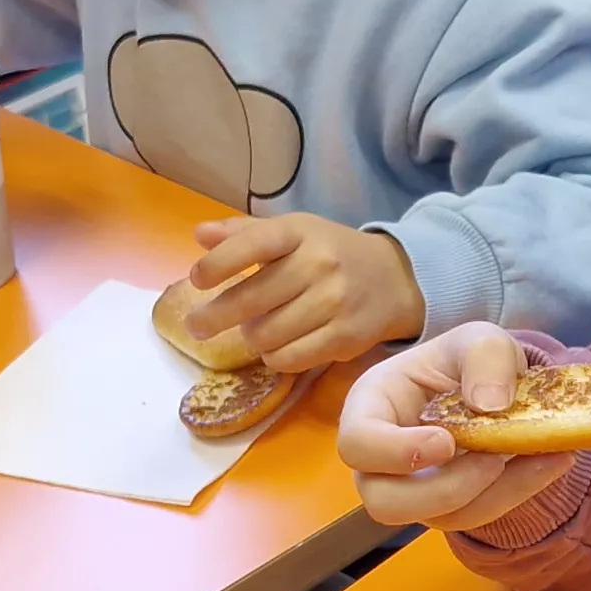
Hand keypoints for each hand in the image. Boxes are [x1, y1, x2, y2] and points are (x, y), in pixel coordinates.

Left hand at [187, 213, 425, 372]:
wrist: (394, 280)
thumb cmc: (330, 253)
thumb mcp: (293, 233)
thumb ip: (244, 234)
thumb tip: (200, 235)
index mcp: (300, 232)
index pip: (252, 245)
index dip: (218, 265)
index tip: (197, 281)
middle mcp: (319, 264)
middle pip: (249, 300)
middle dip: (213, 317)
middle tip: (197, 326)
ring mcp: (334, 302)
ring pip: (264, 335)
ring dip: (251, 337)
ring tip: (256, 329)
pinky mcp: (345, 337)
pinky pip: (288, 358)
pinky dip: (273, 357)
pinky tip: (277, 346)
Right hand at [339, 324, 577, 528]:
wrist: (494, 387)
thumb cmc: (468, 362)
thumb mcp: (481, 340)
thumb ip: (485, 357)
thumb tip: (490, 405)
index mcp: (371, 408)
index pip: (357, 444)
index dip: (394, 452)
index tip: (445, 442)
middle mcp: (382, 459)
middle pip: (384, 502)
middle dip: (444, 491)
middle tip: (494, 460)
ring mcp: (413, 489)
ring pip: (438, 517)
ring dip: (493, 494)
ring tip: (542, 454)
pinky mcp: (450, 506)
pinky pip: (477, 516)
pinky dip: (518, 493)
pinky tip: (552, 461)